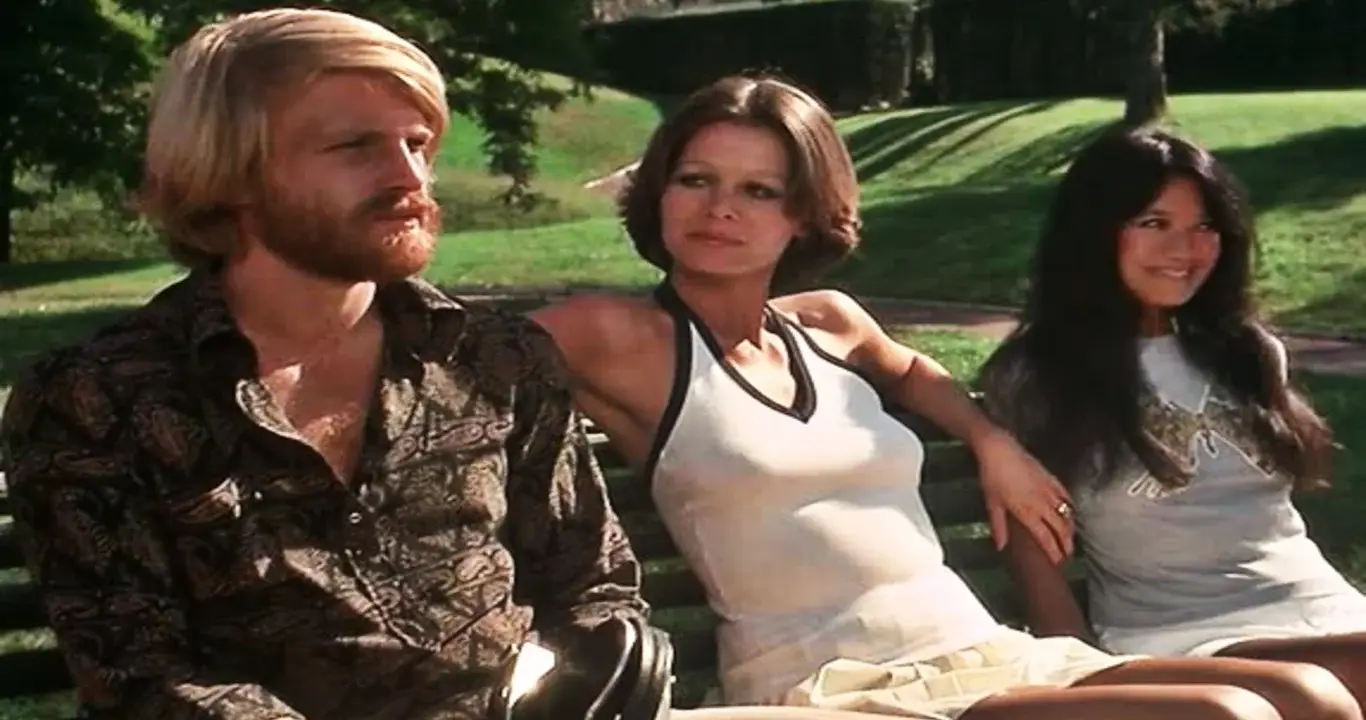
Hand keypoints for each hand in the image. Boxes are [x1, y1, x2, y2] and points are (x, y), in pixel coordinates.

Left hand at [972, 429, 1073, 563]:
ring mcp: (1049, 490)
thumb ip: (999, 526)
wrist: (999, 449)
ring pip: (1066, 513)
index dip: (1054, 552)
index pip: (1045, 538)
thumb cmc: (992, 476)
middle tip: (1068, 554)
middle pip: (1060, 528)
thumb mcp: (992, 503)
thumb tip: (1000, 547)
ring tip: (1070, 538)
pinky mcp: (1052, 478)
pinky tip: (1071, 512)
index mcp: (1027, 512)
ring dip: (1070, 528)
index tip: (1058, 562)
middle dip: (1066, 543)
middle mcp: (1042, 503)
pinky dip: (1070, 507)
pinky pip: (1066, 496)